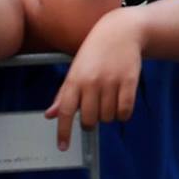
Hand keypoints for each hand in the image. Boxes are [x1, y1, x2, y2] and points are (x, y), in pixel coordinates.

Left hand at [45, 9, 143, 149]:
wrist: (121, 31)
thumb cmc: (95, 52)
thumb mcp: (75, 70)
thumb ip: (63, 94)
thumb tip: (49, 115)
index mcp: (74, 79)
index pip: (64, 111)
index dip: (63, 132)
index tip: (63, 147)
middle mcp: (91, 82)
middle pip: (88, 120)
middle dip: (90, 122)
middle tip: (94, 112)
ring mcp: (111, 82)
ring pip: (107, 118)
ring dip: (108, 115)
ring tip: (109, 99)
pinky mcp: (129, 82)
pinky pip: (125, 112)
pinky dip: (123, 114)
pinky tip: (121, 103)